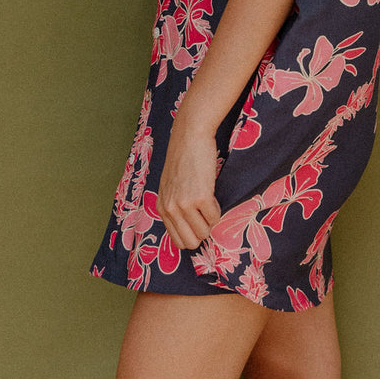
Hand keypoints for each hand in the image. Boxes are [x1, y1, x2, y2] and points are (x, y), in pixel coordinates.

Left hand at [156, 123, 221, 250]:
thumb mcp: (170, 186)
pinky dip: (217, 208)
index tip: (198, 224)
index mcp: (161, 208)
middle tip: (205, 215)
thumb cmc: (182, 158)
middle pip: (191, 242)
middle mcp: (170, 209)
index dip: (192, 235)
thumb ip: (174, 206)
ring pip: (205, 232)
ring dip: (210, 220)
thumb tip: (189, 228)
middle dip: (203, 232)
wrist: (189, 136)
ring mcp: (184, 204)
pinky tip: (211, 192)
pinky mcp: (201, 197)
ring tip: (208, 201)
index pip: (178, 241)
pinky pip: (215, 217)